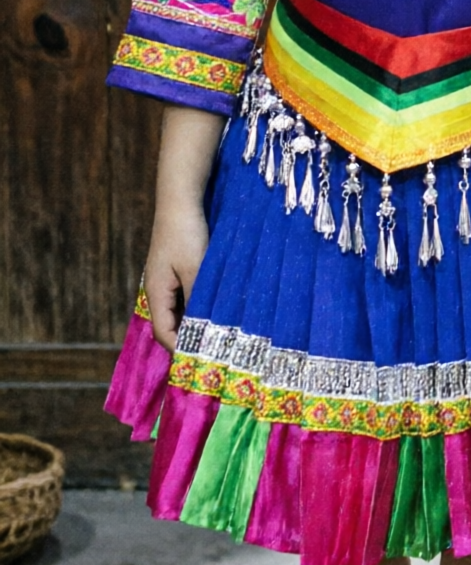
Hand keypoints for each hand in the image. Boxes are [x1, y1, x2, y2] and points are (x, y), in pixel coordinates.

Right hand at [142, 202, 208, 352]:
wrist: (181, 202)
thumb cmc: (186, 234)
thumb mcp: (195, 269)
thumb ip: (197, 299)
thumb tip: (201, 330)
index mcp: (156, 293)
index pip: (164, 332)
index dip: (181, 348)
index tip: (202, 363)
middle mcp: (159, 290)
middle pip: (171, 324)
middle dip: (189, 339)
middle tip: (215, 354)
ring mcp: (169, 280)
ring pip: (181, 310)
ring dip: (197, 322)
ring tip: (220, 335)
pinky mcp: (180, 270)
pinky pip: (188, 296)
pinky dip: (200, 306)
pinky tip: (219, 309)